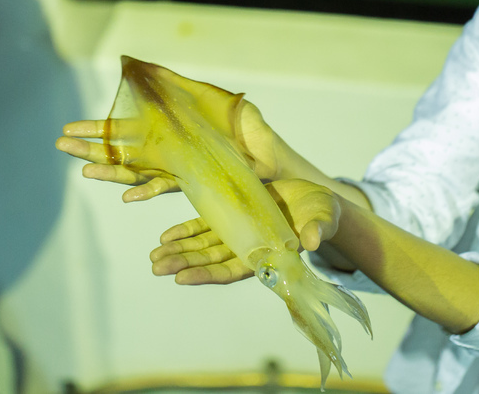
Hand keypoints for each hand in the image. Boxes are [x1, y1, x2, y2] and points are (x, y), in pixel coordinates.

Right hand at [55, 98, 281, 201]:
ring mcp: (180, 170)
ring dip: (110, 172)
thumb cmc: (247, 129)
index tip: (68, 128)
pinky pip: (168, 188)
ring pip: (137, 172)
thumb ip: (177, 85)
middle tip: (61, 146)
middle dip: (92, 150)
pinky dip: (148, 191)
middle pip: (122, 153)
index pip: (125, 131)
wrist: (274, 157)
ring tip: (84, 171)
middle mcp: (169, 154)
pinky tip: (129, 194)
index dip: (97, 130)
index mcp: (168, 133)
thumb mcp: (209, 97)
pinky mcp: (197, 183)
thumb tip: (139, 64)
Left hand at [150, 179, 340, 284]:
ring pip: (203, 246)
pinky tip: (166, 236)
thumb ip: (318, 230)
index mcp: (267, 256)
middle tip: (156, 266)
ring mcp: (237, 233)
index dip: (207, 274)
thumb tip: (312, 241)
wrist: (315, 200)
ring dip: (179, 250)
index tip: (182, 278)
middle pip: (211, 260)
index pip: (232, 271)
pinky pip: (204, 227)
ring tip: (155, 255)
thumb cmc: (323, 214)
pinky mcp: (232, 216)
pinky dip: (186, 231)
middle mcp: (248, 248)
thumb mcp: (323, 220)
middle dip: (184, 263)